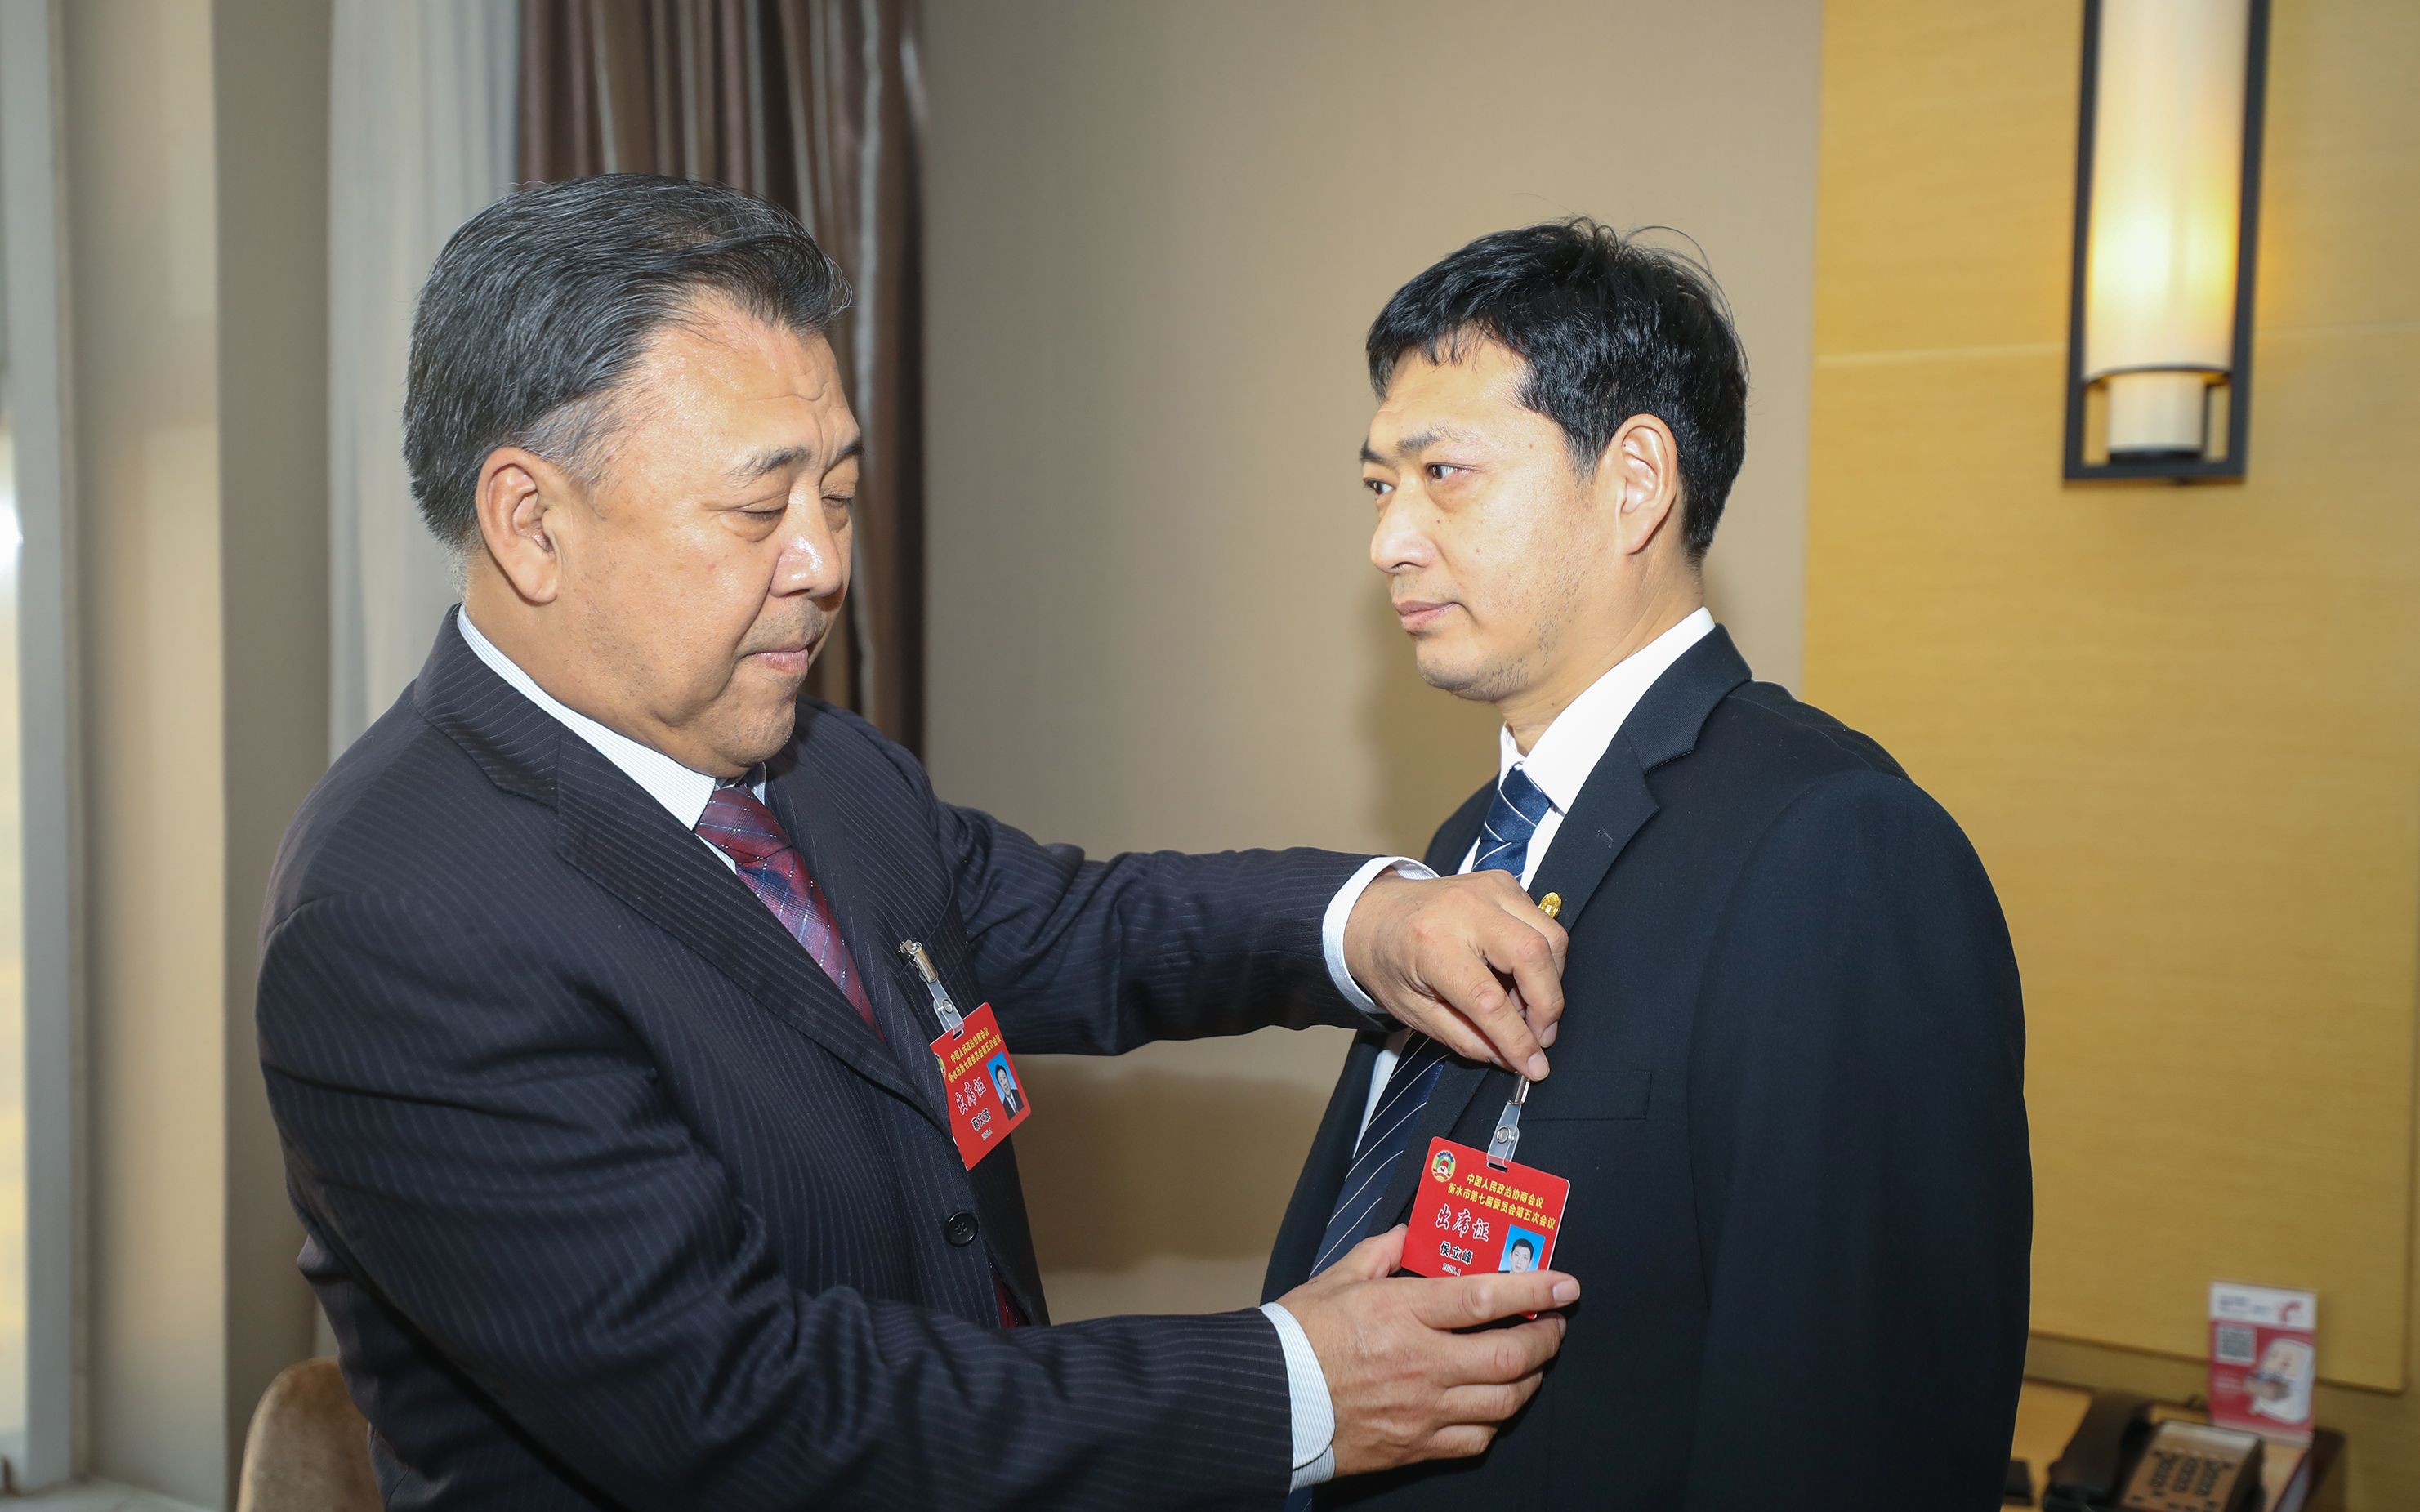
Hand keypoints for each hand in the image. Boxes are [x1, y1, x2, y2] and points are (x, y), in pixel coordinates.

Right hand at [1280, 1226, 1576, 1473]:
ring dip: (1529, 1380)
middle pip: (1512, 1355)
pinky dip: (1494, 1421)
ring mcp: (1424, 1409)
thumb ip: (1380, 1253)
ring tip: (1531, 1364)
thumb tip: (1410, 1234)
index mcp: (1403, 1312)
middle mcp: (1423, 1363)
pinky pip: (1476, 1439)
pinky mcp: (1416, 1445)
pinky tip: (1490, 1405)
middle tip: (1554, 1326)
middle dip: (1547, 1339)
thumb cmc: (1296, 1339)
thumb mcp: (1334, 1280)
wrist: (1268, 1402)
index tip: (1564, 1285)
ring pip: (1504, 1401)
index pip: (1488, 1297)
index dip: (1536, 1291)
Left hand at [1342, 869, 1567, 1078]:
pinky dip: (1543, 957)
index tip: (1533, 1067)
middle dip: (1547, 1006)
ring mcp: (1488, 889)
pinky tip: (1520, 976)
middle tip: (1540, 1037)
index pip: (1488, 998)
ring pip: (1550, 936)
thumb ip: (1463, 1038)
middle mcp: (1463, 908)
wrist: (1374, 913)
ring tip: (1526, 1007)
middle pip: (1532, 955)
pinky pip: (1543, 922)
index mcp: (1430, 943)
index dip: (1517, 1039)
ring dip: (1550, 981)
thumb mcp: (1413, 1012)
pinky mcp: (1504, 882)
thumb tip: (1510, 1058)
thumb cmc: (1389, 962)